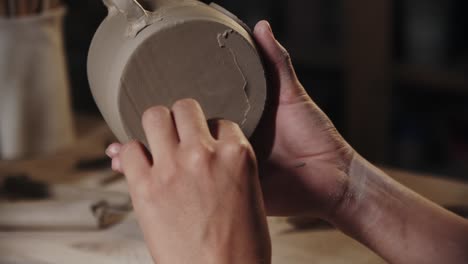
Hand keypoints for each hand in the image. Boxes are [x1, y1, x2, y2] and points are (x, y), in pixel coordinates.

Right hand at [108, 21, 353, 219]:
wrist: (329, 179)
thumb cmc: (314, 135)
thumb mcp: (290, 95)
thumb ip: (276, 63)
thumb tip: (261, 26)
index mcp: (234, 121)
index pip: (196, 110)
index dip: (174, 106)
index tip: (146, 94)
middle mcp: (224, 143)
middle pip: (183, 135)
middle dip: (155, 131)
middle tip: (127, 123)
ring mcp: (224, 168)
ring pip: (183, 162)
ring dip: (155, 158)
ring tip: (121, 152)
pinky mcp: (229, 191)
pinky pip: (199, 188)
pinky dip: (175, 185)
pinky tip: (150, 179)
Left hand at [109, 99, 270, 263]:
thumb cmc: (241, 246)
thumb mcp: (250, 196)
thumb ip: (228, 166)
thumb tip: (205, 151)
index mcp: (237, 155)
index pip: (220, 122)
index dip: (210, 134)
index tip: (205, 146)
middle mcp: (204, 154)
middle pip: (185, 108)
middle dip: (182, 120)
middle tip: (179, 136)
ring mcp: (173, 168)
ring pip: (155, 116)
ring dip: (156, 127)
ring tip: (157, 143)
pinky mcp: (145, 187)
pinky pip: (128, 149)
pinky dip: (131, 154)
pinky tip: (140, 165)